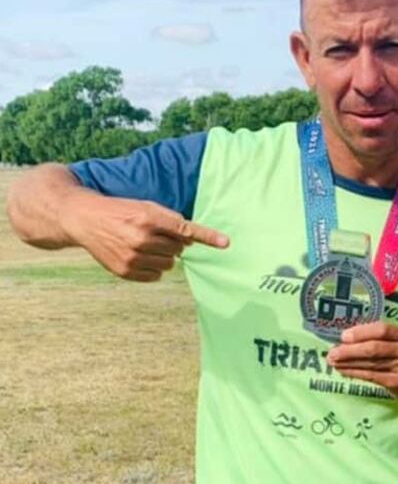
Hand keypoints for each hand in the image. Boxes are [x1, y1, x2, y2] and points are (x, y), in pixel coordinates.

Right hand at [63, 193, 228, 281]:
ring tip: (144, 244)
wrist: (85, 219)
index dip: (208, 237)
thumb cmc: (122, 210)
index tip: (226, 243)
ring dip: (164, 256)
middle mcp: (142, 238)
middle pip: (179, 249)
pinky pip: (155, 276)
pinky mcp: (124, 271)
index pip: (186, 229)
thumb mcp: (146, 206)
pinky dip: (152, 268)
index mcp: (149, 217)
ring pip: (169, 264)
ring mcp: (132, 256)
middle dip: (173, 243)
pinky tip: (137, 256)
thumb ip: (170, 221)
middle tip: (154, 234)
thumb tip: (191, 241)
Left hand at [327, 322, 397, 404]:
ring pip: (370, 363)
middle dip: (350, 350)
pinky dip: (354, 373)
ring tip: (333, 361)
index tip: (344, 336)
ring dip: (348, 363)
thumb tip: (348, 337)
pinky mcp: (396, 382)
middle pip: (374, 348)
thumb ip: (382, 339)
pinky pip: (371, 376)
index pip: (382, 330)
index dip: (361, 332)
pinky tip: (343, 371)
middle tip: (333, 351)